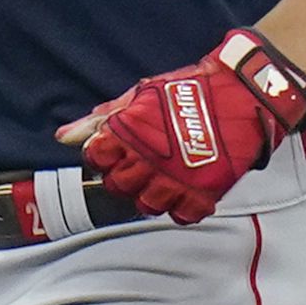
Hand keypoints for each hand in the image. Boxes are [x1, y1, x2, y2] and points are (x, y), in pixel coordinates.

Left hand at [60, 29, 305, 224]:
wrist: (242, 90)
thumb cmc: (188, 89)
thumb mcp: (141, 95)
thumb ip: (101, 119)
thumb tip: (63, 137)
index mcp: (129, 133)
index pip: (94, 160)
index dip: (101, 157)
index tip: (114, 150)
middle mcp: (148, 159)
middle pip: (117, 187)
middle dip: (123, 178)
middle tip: (140, 165)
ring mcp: (177, 177)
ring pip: (147, 205)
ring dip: (150, 195)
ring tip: (163, 179)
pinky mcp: (205, 189)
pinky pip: (183, 215)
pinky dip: (182, 207)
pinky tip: (185, 190)